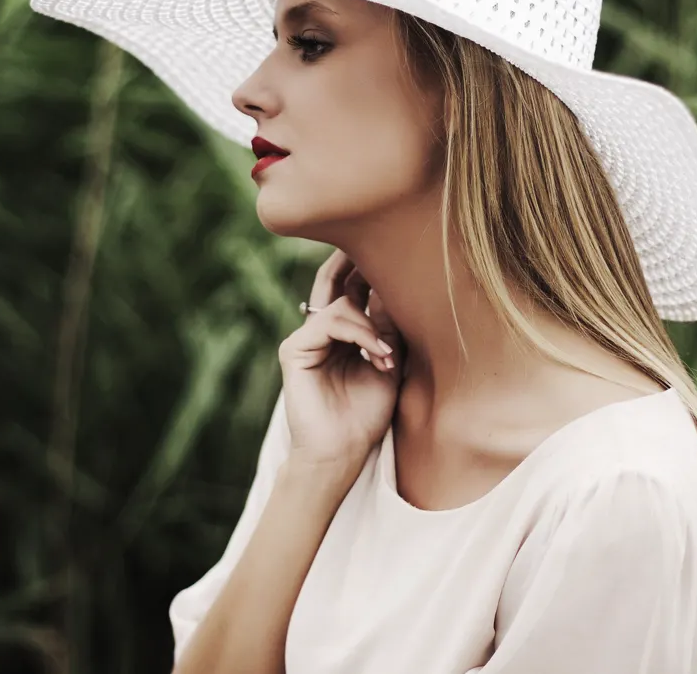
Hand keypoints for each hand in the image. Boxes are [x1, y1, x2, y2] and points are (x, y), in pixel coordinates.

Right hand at [278, 248, 406, 467]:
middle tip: (383, 243)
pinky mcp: (294, 349)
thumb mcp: (389, 364)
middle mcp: (322, 329)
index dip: (373, 271)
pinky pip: (329, 323)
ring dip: (372, 326)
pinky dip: (359, 334)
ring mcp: (306, 338)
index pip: (354, 288)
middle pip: (332, 280)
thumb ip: (388, 329)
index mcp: (344, 332)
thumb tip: (394, 287)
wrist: (343, 453)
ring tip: (389, 356)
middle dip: (355, 261)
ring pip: (341, 304)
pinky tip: (378, 354)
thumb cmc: (366, 414)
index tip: (402, 256)